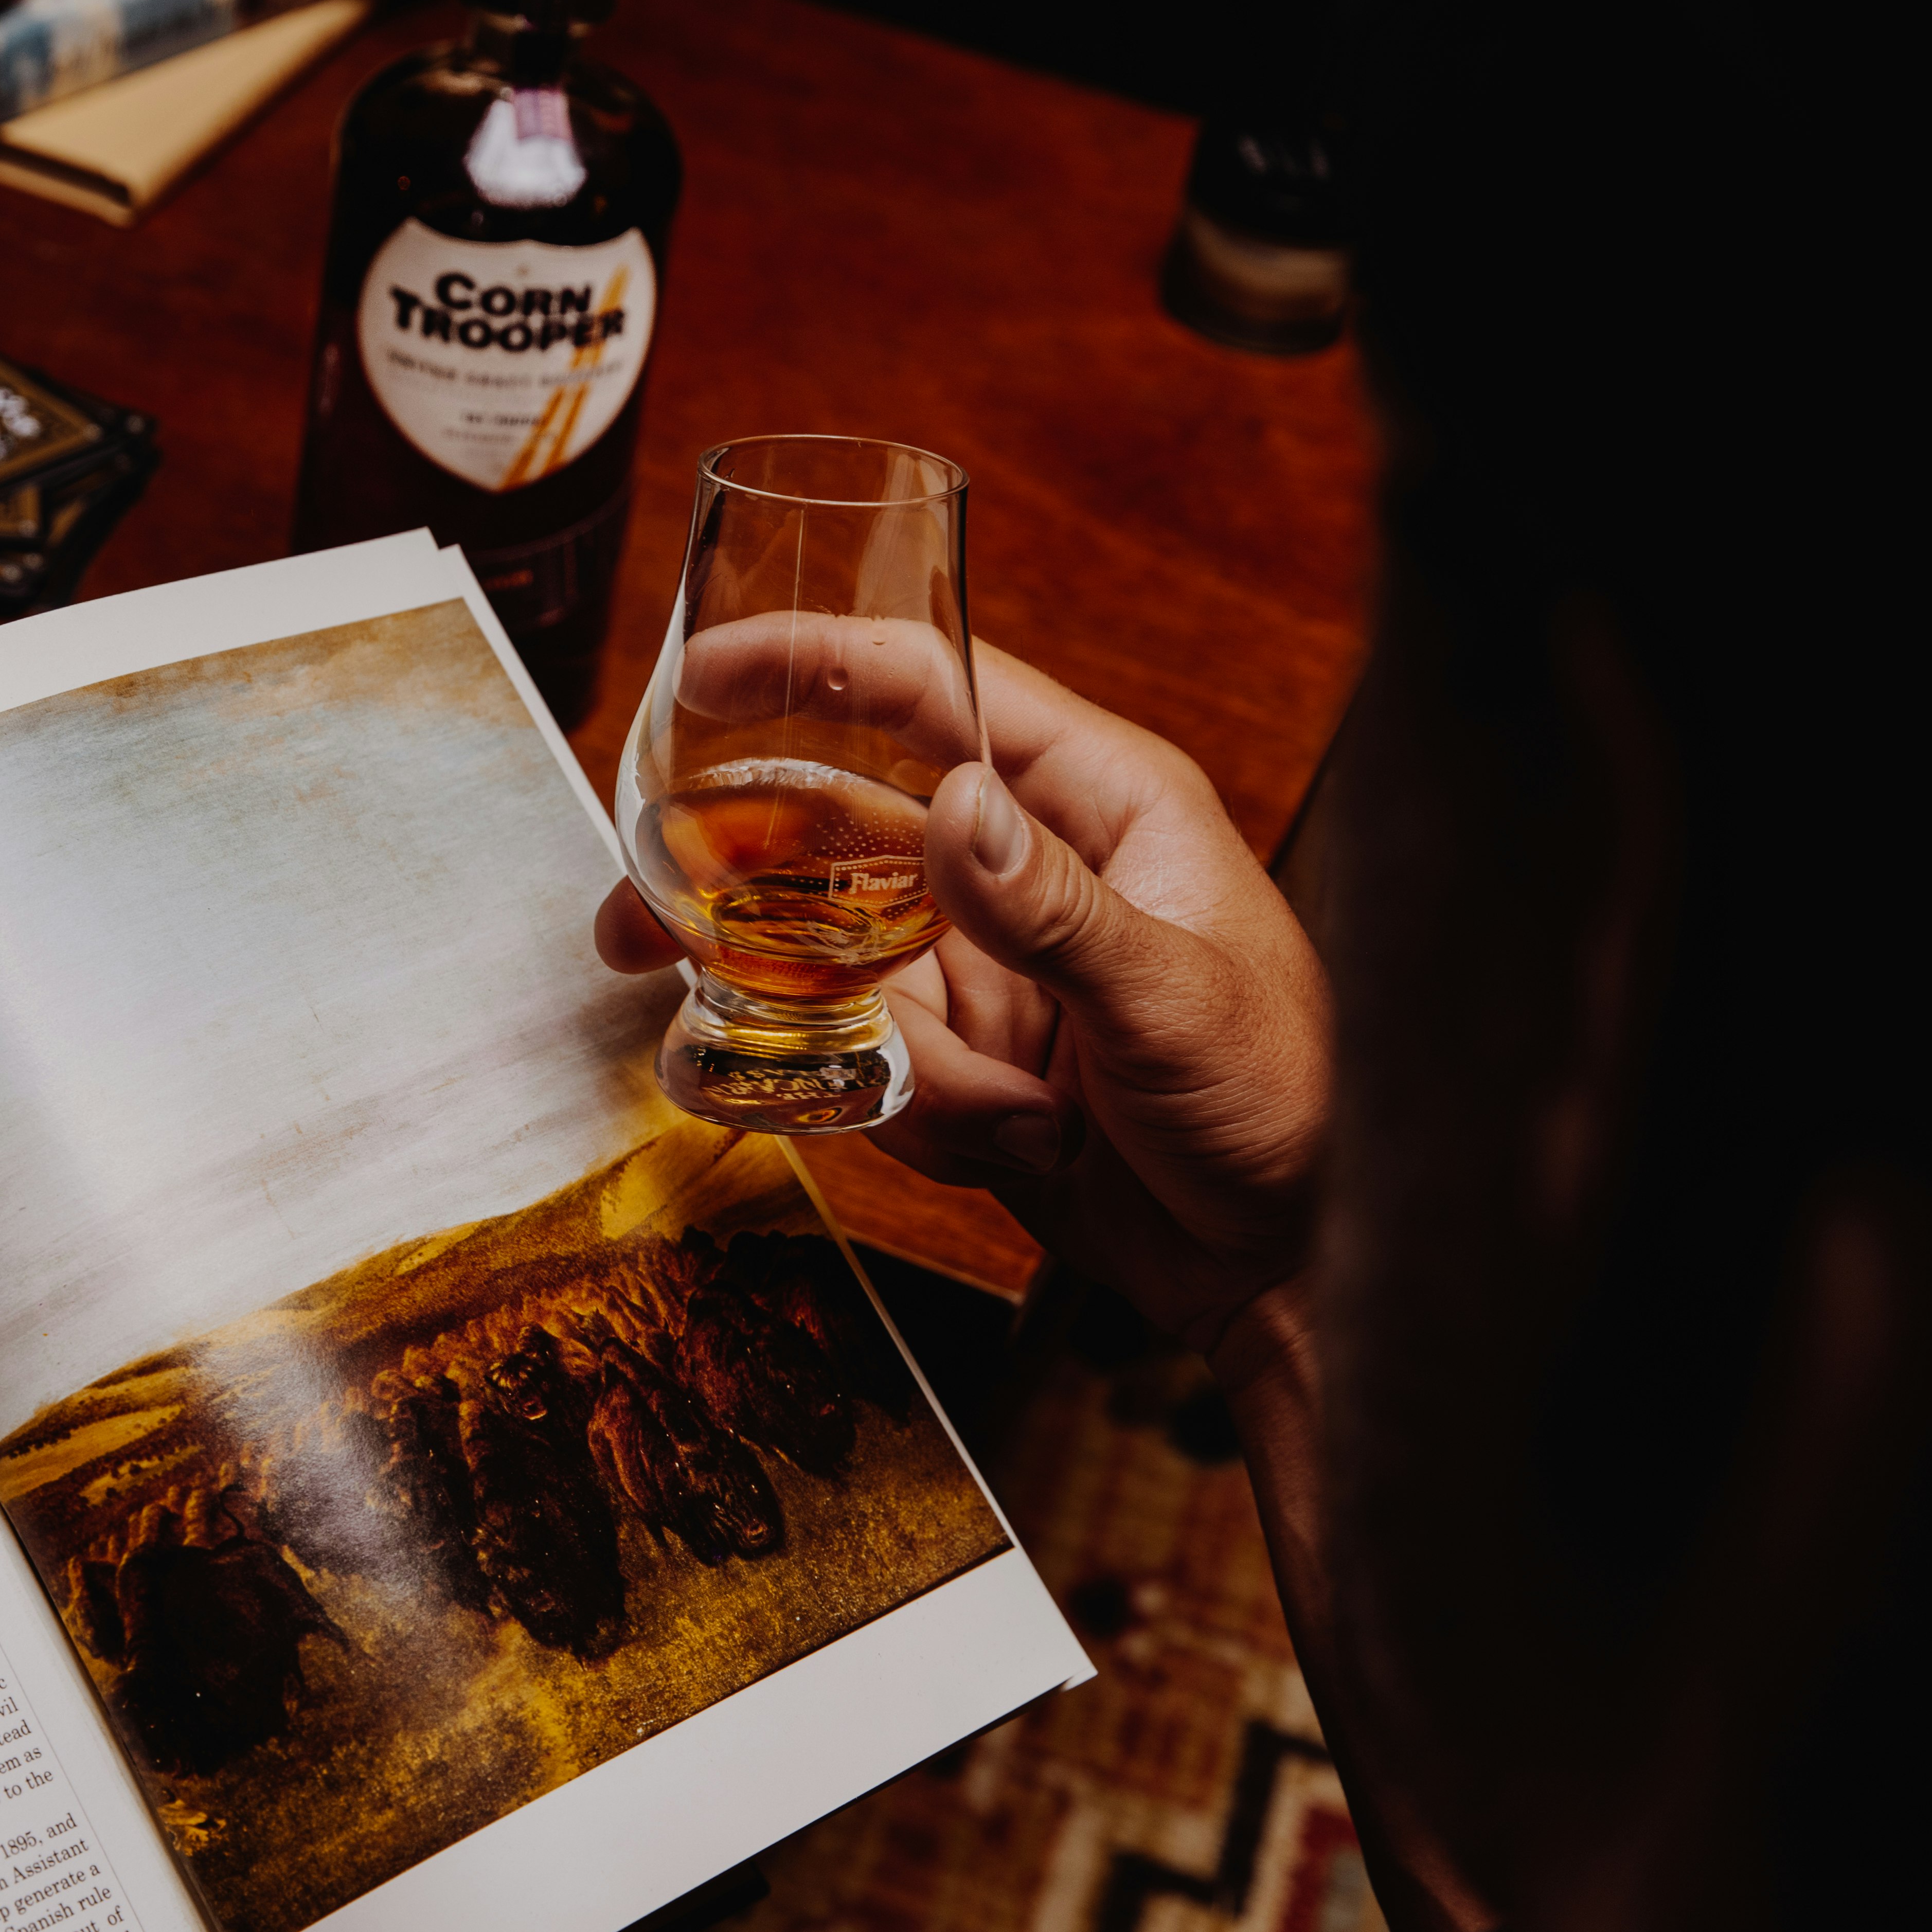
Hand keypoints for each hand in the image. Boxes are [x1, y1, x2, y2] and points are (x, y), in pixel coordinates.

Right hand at [597, 643, 1328, 1353]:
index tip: (705, 671)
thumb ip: (1056, 909)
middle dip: (747, 884)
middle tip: (643, 924)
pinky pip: (865, 1058)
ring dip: (871, 1047)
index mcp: (1099, 802)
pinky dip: (906, 1112)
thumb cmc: (1288, 1106)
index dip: (815, 664)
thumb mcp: (1176, 1000)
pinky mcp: (962, 1054)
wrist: (1287, 1268)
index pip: (935, 689)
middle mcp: (1026, 867)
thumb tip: (951, 801)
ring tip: (978, 1110)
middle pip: (839, 828)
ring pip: (837, 964)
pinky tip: (1005, 1147)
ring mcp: (987, 962)